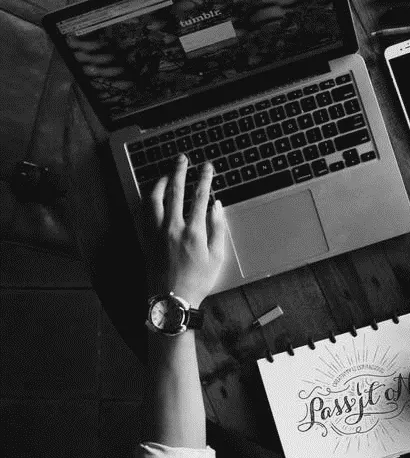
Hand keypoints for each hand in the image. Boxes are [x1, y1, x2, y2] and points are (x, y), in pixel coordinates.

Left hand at [145, 154, 225, 305]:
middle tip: (182, 158)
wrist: (172, 299)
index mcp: (193, 231)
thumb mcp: (217, 257)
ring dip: (161, 182)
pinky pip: (144, 212)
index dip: (204, 178)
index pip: (200, 197)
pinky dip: (148, 199)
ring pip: (155, 198)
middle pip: (175, 191)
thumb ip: (218, 229)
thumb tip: (217, 206)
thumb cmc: (197, 281)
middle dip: (180, 171)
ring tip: (166, 173)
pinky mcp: (146, 238)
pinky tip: (152, 195)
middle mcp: (172, 227)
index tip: (207, 167)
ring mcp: (156, 232)